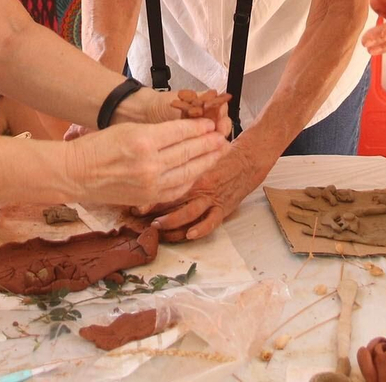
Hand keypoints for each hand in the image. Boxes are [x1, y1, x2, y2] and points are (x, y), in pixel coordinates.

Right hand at [62, 118, 224, 209]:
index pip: (181, 132)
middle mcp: (150, 163)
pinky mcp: (148, 197)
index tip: (211, 123)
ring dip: (206, 161)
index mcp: (143, 140)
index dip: (199, 127)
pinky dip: (191, 178)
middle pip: (188, 152)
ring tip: (219, 152)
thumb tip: (185, 132)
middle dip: (209, 144)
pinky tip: (200, 171)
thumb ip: (157, 132)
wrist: (77, 174)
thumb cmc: (98, 146)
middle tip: (223, 136)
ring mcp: (150, 183)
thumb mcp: (128, 129)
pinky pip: (177, 188)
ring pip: (188, 171)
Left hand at [135, 138, 263, 241]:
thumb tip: (154, 158)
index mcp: (194, 169)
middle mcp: (201, 185)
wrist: (250, 157)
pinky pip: (211, 223)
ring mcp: (213, 198)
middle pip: (173, 200)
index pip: (167, 182)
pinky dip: (200, 230)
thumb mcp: (200, 150)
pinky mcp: (224, 208)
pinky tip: (189, 235)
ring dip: (171, 222)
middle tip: (138, 213)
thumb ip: (181, 156)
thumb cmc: (222, 151)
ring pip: (188, 214)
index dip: (150, 192)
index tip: (134, 197)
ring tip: (157, 227)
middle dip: (154, 209)